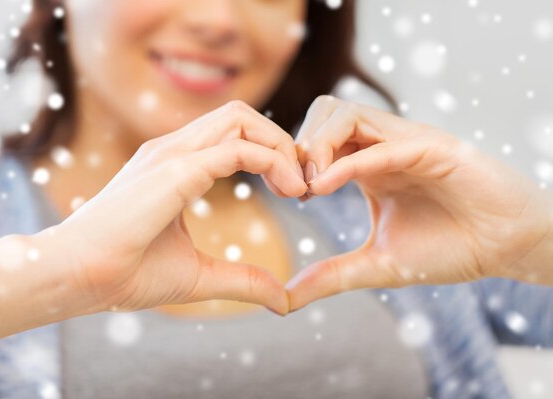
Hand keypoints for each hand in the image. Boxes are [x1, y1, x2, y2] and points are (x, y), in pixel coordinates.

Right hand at [40, 100, 306, 314]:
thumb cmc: (125, 273)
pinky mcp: (174, 170)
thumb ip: (242, 280)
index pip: (234, 134)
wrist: (77, 277)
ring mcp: (171, 153)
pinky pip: (237, 148)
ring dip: (280, 146)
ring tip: (298, 187)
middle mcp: (173, 149)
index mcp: (176, 164)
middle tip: (302, 185)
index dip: (272, 154)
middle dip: (282, 142)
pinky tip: (288, 189)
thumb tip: (282, 300)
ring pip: (241, 118)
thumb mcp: (198, 276)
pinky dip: (271, 161)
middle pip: (242, 116)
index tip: (294, 192)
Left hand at [286, 96, 552, 310]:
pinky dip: (349, 162)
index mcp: (367, 164)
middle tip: (293, 189)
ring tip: (309, 188)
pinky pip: (383, 143)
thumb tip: (284, 299)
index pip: (316, 137)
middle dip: (298, 145)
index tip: (285, 195)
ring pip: (347, 114)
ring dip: (318, 146)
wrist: (506, 248)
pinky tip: (324, 187)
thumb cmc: (448, 248)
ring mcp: (407, 142)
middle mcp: (383, 145)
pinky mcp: (434, 148)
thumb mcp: (377, 264)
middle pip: (324, 112)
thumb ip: (331, 276)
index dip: (291, 160)